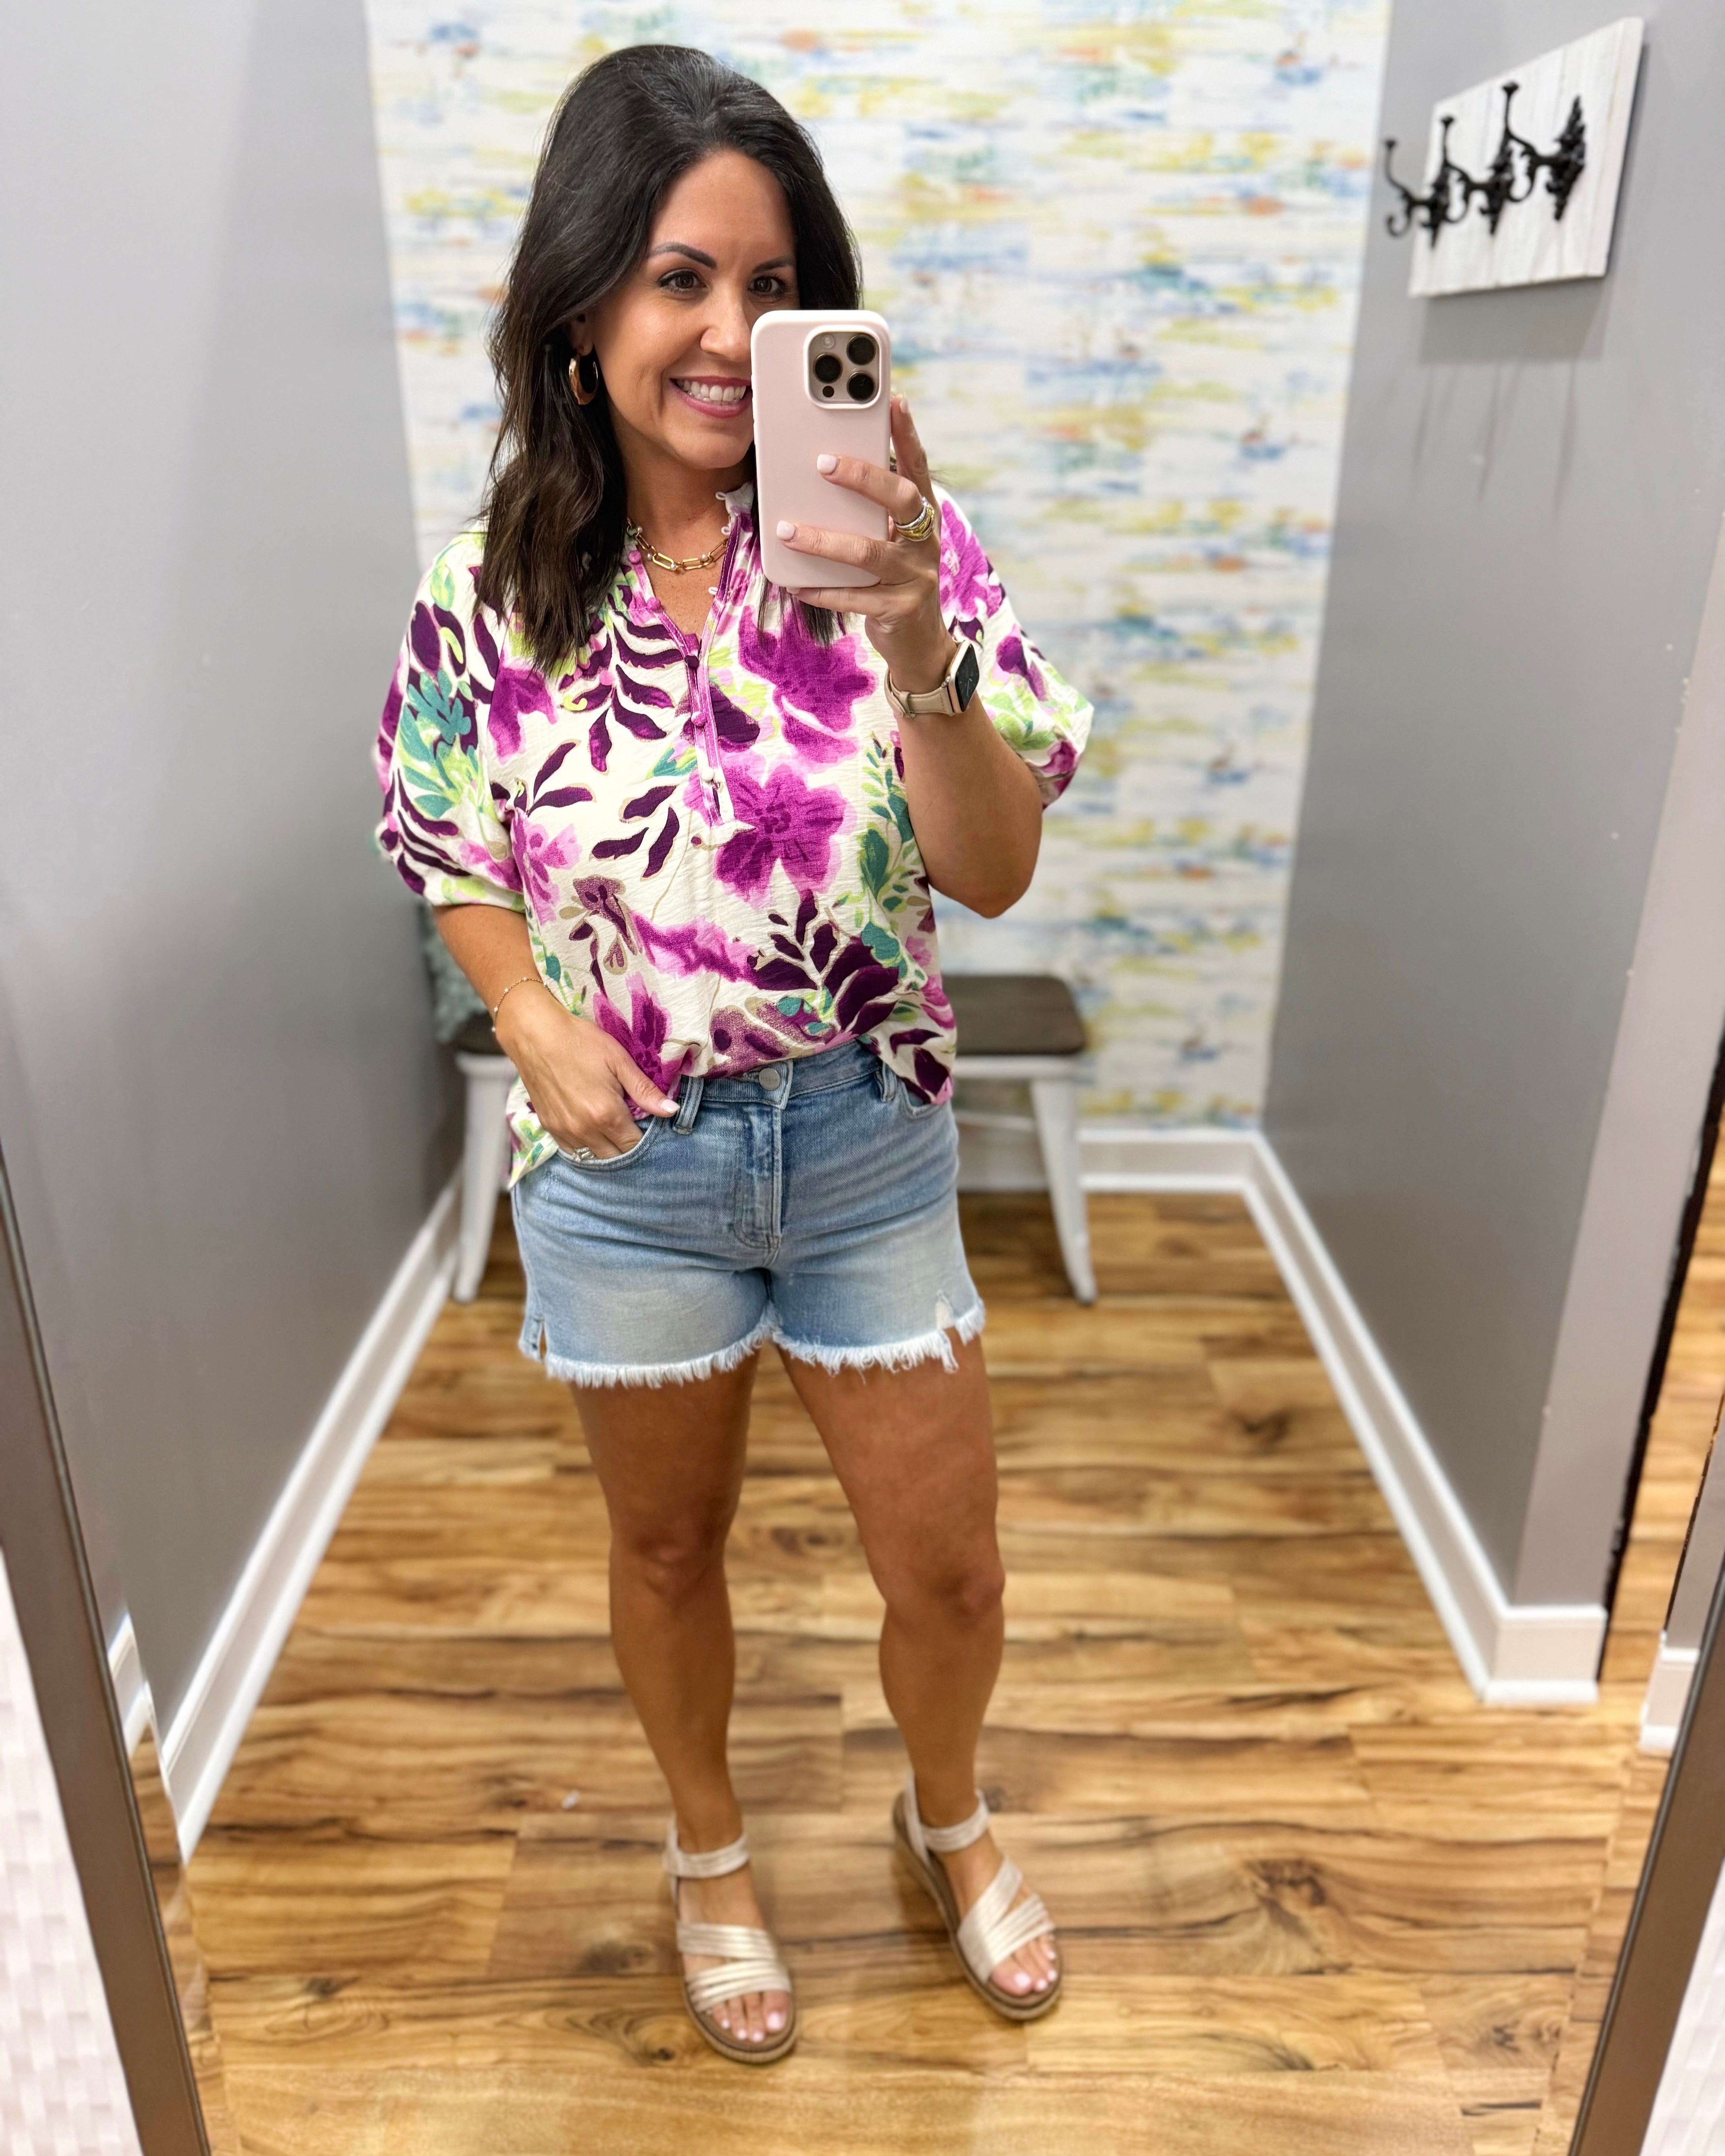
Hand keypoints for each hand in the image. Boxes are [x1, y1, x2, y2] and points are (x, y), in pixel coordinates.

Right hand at [494, 987, 675, 1158]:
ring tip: (612, 1130)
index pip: (634, 1145)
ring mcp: (564, 1131)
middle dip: (626, 1147)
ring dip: (606, 1150)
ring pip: (592, 1157)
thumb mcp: (619, 1061)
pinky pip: (572, 1151)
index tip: (647, 1124)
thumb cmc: (580, 1042)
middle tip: (631, 1126)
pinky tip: (591, 1130)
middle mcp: (584, 1130)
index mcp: (606, 1115)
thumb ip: (645, 1091)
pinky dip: (585, 1146)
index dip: (644, 1138)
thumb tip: (671, 1111)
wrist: (535, 1034)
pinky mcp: (549, 1127)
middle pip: (614, 1157)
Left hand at [774, 394, 953, 693]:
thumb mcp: (887, 542)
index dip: (909, 435)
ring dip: (824, 540)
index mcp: (923, 519)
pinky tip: (796, 583)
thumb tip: (820, 475)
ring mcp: (915, 577)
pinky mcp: (900, 610)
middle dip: (864, 478)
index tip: (895, 400)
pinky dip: (822, 589)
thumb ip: (868, 514)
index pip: (918, 468)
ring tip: (787, 531)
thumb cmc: (893, 583)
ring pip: (869, 552)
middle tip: (823, 463)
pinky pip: (855, 597)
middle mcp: (925, 543)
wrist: (919, 646)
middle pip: (902, 499)